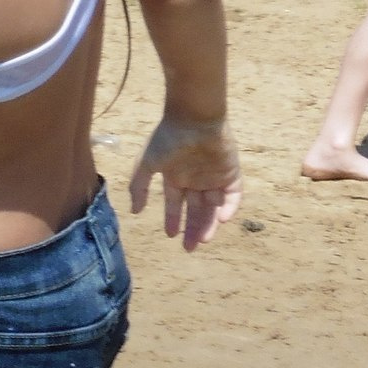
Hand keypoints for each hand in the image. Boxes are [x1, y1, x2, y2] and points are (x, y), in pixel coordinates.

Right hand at [127, 115, 241, 249]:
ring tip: (204, 239)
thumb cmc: (167, 139)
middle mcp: (195, 181)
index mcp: (175, 178)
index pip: (175, 204)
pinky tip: (221, 219)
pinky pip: (232, 195)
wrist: (193, 119)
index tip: (171, 236)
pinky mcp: (231, 174)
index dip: (173, 220)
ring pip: (213, 207)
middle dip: (192, 229)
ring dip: (209, 223)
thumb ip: (139, 187)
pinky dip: (228, 207)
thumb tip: (134, 211)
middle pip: (195, 210)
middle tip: (190, 248)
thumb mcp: (147, 164)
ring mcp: (214, 178)